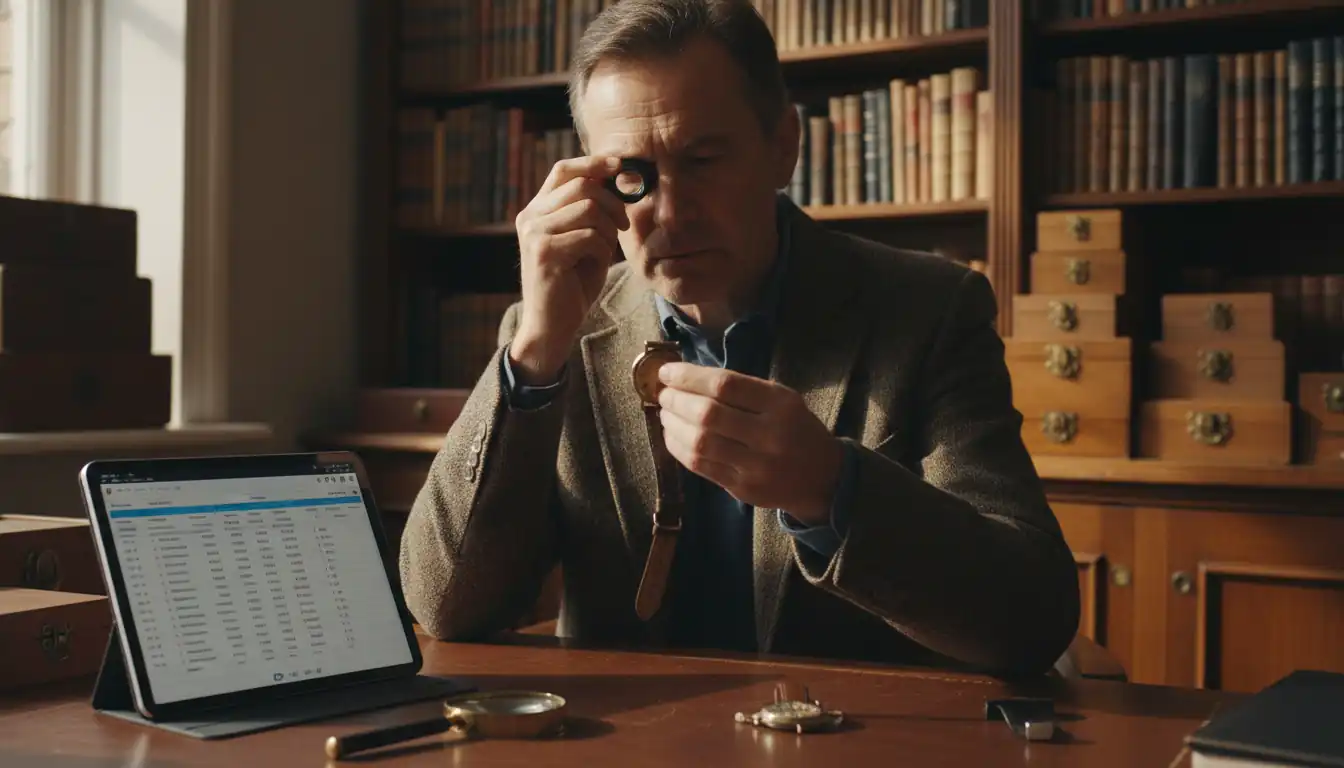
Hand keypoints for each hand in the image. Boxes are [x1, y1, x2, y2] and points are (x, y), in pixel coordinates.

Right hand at [511, 156, 630, 383]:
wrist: (552, 325)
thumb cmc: (572, 284)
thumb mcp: (584, 240)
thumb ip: (592, 212)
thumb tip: (617, 179)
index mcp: (537, 210)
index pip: (563, 170)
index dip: (594, 163)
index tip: (620, 165)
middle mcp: (530, 217)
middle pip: (581, 185)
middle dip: (612, 201)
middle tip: (623, 224)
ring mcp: (534, 234)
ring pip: (587, 208)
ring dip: (607, 229)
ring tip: (604, 250)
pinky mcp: (544, 253)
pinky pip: (589, 236)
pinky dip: (602, 250)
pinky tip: (595, 265)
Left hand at [656, 362, 843, 525]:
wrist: (821, 477)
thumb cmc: (794, 429)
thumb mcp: (781, 400)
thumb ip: (742, 389)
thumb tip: (686, 377)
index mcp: (781, 404)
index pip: (726, 385)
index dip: (689, 377)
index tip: (667, 372)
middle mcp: (770, 435)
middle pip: (708, 415)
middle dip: (677, 401)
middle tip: (663, 394)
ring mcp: (756, 466)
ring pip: (700, 443)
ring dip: (673, 425)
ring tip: (665, 413)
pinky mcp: (743, 488)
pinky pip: (701, 467)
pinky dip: (678, 448)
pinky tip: (672, 436)